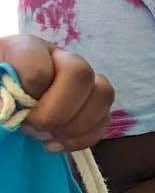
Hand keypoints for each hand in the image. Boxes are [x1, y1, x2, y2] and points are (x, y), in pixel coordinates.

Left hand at [1, 36, 113, 152]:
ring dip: (76, 126)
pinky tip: (57, 143)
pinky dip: (84, 138)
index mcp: (26, 49)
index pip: (39, 69)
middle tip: (35, 127)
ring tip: (48, 137)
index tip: (12, 110)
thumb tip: (10, 106)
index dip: (29, 95)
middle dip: (58, 112)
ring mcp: (80, 79)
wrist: (4, 100)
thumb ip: (0, 95)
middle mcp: (59, 58)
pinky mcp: (90, 101)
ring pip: (103, 94)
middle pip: (81, 75)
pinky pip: (105, 118)